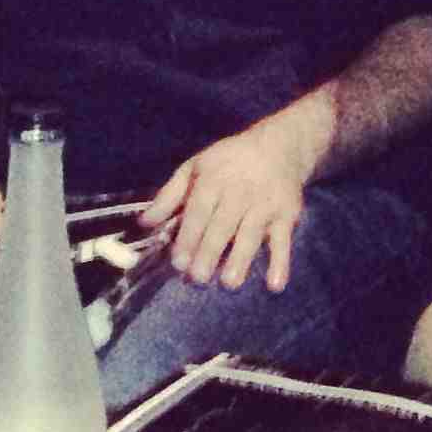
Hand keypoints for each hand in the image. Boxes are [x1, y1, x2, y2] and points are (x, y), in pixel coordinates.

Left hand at [142, 107, 321, 290]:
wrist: (278, 146)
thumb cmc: (228, 161)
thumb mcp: (194, 167)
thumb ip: (169, 196)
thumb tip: (144, 223)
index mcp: (213, 180)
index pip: (199, 211)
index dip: (188, 236)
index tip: (178, 262)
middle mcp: (239, 193)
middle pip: (223, 226)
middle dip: (209, 252)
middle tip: (197, 279)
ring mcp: (265, 206)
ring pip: (251, 235)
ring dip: (241, 260)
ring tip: (229, 283)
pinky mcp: (287, 216)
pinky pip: (284, 242)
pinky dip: (282, 263)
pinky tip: (275, 285)